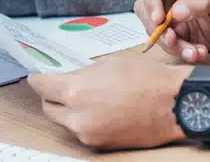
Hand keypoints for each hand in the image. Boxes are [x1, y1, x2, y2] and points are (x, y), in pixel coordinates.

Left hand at [27, 56, 188, 149]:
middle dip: (51, 95)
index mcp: (76, 91)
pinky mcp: (99, 145)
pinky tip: (100, 108)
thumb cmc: (147, 79)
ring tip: (87, 96)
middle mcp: (77, 116)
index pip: (42, 86)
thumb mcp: (110, 64)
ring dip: (68, 109)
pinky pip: (82, 131)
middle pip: (49, 107)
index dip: (37, 80)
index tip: (36, 77)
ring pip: (65, 121)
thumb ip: (83, 72)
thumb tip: (69, 77)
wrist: (173, 104)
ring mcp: (88, 134)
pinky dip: (84, 120)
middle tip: (59, 86)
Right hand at [134, 0, 209, 62]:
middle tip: (173, 40)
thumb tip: (176, 13)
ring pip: (156, 31)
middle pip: (146, 9)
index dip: (151, 0)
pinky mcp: (178, 33)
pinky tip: (199, 53)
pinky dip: (181, 52)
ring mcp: (171, 14)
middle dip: (157, 28)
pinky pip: (169, 45)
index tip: (160, 19)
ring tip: (194, 52)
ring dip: (172, 45)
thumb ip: (202, 2)